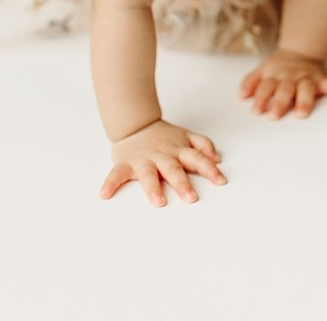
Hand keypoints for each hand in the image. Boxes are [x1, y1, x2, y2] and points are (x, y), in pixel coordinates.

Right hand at [100, 118, 225, 206]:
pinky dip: (110, 183)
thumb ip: (202, 145)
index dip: (209, 169)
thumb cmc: (163, 136)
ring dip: (153, 188)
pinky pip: (116, 174)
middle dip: (182, 183)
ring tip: (158, 201)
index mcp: (178, 150)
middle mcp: (162, 156)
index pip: (197, 158)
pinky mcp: (126, 164)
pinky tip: (105, 194)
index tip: (220, 181)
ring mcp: (144, 160)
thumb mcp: (186, 136)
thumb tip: (218, 158)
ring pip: (149, 174)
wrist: (135, 124)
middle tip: (191, 197)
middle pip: (174, 169)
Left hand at [239, 49, 326, 119]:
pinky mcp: (322, 78)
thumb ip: (250, 82)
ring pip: (306, 88)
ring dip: (304, 100)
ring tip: (301, 113)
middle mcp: (291, 76)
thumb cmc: (279, 68)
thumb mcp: (262, 70)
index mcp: (275, 75)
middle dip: (279, 102)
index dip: (260, 98)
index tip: (256, 111)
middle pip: (284, 89)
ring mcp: (307, 77)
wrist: (300, 51)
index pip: (266, 87)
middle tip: (274, 115)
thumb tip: (241, 96)